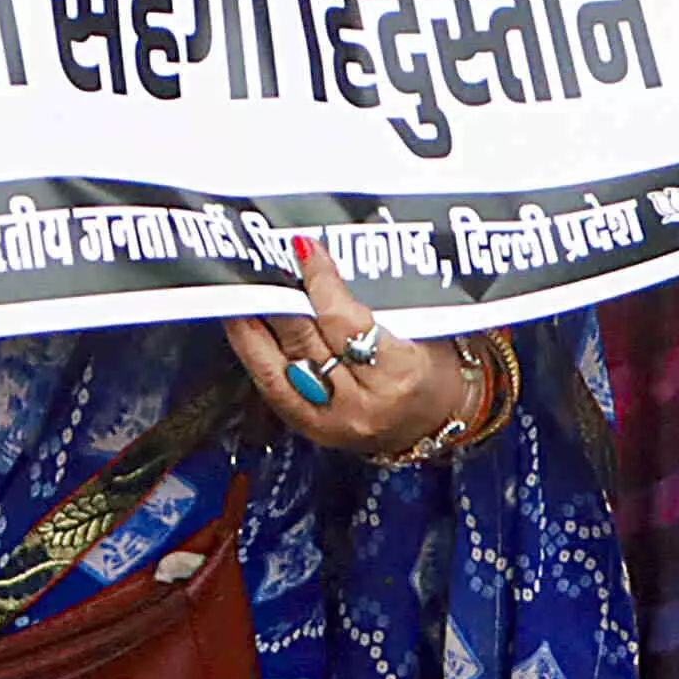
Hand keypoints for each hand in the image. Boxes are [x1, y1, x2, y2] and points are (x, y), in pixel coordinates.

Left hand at [223, 241, 470, 463]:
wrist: (440, 421)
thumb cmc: (434, 367)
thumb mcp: (419, 326)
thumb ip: (368, 299)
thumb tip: (322, 258)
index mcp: (397, 372)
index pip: (344, 321)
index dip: (319, 281)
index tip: (303, 248)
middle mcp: (360, 403)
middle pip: (304, 344)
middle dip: (277, 300)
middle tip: (257, 263)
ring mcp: (332, 422)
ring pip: (278, 368)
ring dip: (253, 326)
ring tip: (238, 290)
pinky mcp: (311, 430)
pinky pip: (272, 389)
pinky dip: (254, 355)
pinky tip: (242, 328)